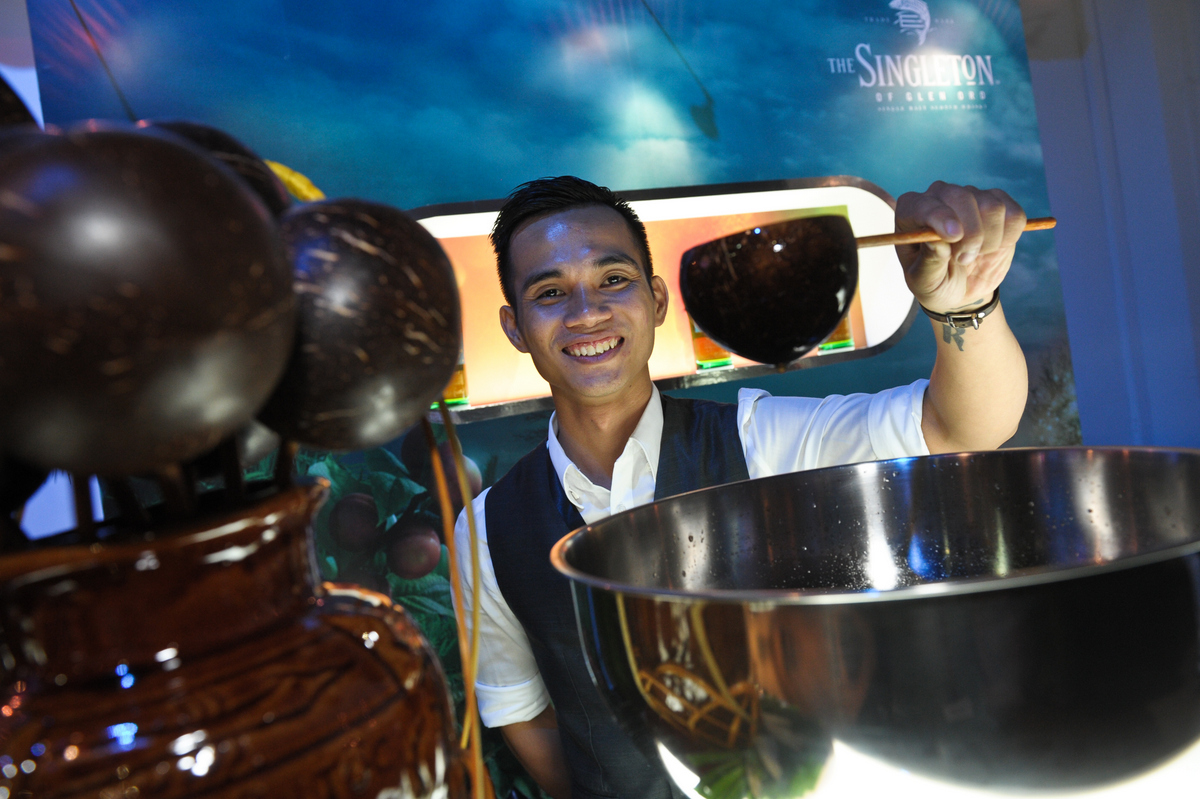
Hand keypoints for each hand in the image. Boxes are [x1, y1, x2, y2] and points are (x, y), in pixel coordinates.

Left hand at [894, 181, 1026, 312]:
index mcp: (911, 212)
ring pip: (991, 206)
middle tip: (963, 259)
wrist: (960, 289)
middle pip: (962, 197)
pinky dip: (1009, 236)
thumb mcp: (924, 282)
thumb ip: (928, 262)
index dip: (940, 216)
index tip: (953, 237)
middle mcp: (940, 197)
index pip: (923, 204)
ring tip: (975, 255)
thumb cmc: (935, 283)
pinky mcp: (1000, 205)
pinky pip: (1014, 214)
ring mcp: (971, 197)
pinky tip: (993, 247)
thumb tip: (936, 241)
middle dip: (970, 234)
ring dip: (989, 240)